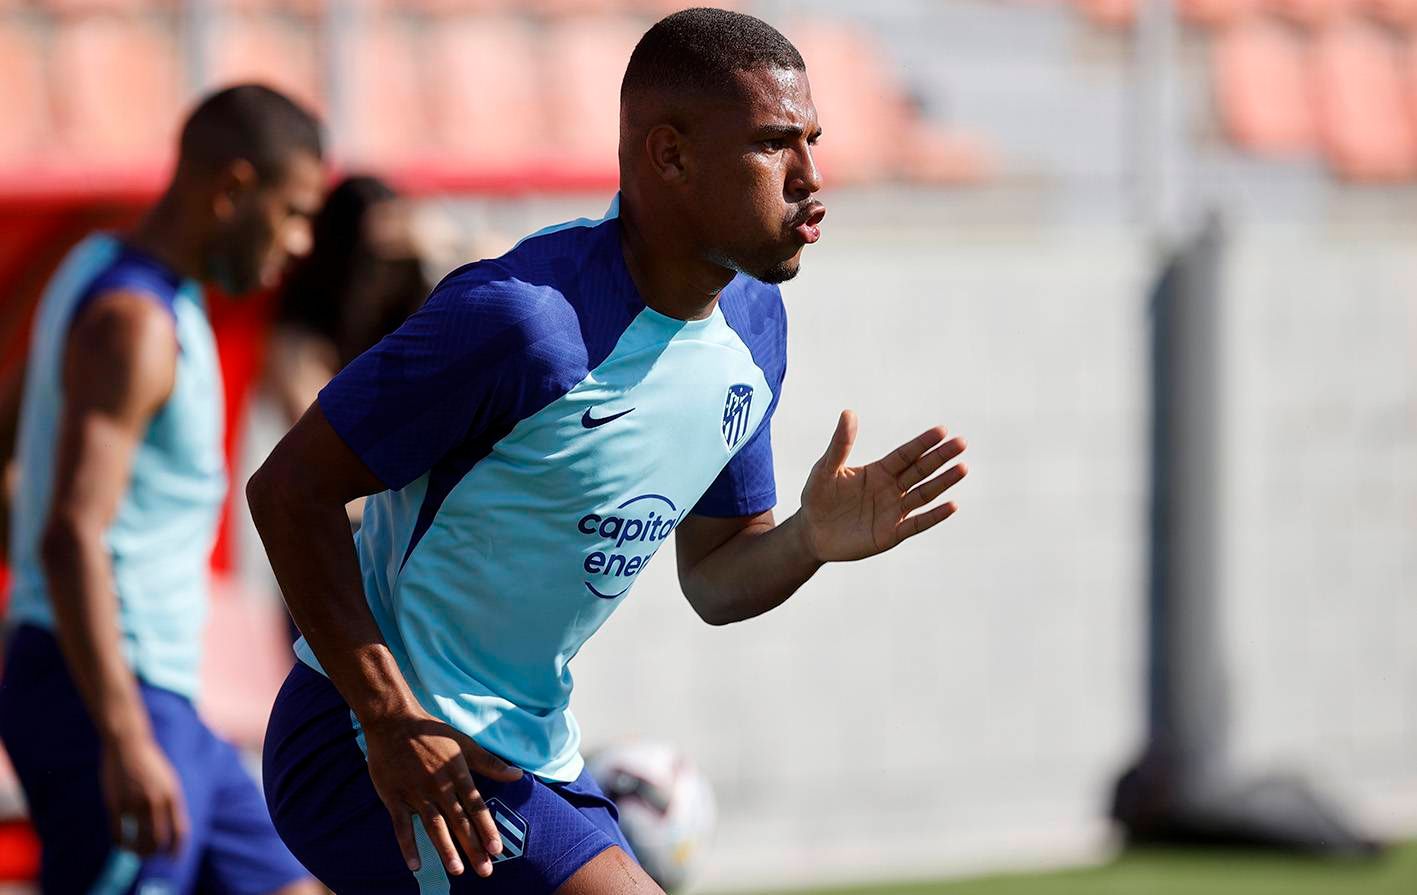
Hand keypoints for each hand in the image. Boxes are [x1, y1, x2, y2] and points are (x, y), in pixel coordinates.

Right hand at [100, 734, 187, 856]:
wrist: (129, 743)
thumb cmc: (149, 764)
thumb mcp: (168, 781)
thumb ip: (169, 804)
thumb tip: (170, 829)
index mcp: (173, 796)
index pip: (180, 831)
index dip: (178, 849)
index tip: (174, 859)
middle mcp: (156, 801)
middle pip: (158, 840)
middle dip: (155, 853)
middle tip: (150, 856)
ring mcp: (135, 803)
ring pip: (138, 839)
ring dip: (138, 851)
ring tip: (137, 854)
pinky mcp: (116, 803)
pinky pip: (119, 833)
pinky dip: (121, 843)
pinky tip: (122, 845)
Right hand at [362, 711, 524, 877]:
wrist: (393, 722)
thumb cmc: (432, 732)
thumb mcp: (464, 743)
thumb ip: (490, 763)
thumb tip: (518, 775)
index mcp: (457, 775)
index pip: (476, 807)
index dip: (487, 828)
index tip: (497, 849)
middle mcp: (439, 787)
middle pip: (459, 822)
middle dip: (473, 847)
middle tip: (485, 870)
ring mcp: (416, 794)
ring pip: (434, 827)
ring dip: (446, 850)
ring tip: (458, 870)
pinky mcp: (394, 797)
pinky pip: (402, 825)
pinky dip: (407, 845)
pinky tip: (415, 865)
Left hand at [799, 410, 967, 562]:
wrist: (812, 533)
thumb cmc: (818, 497)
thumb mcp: (826, 469)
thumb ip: (840, 444)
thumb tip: (848, 413)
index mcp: (879, 471)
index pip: (905, 454)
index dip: (922, 443)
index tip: (942, 430)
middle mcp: (891, 489)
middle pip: (920, 470)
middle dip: (940, 457)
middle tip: (961, 443)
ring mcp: (893, 511)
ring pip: (923, 494)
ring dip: (943, 482)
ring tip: (963, 468)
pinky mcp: (891, 534)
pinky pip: (916, 523)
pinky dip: (934, 516)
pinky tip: (952, 505)